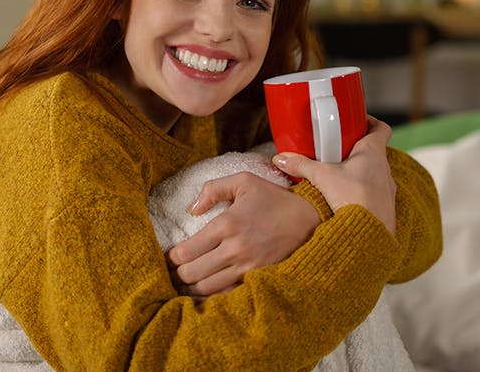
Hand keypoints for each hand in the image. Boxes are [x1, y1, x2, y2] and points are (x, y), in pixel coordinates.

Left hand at [165, 172, 319, 298]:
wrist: (312, 220)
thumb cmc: (275, 199)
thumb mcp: (244, 182)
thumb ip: (213, 189)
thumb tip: (192, 209)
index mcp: (226, 224)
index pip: (186, 251)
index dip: (170, 259)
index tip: (167, 258)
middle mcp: (234, 249)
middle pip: (192, 274)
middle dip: (175, 276)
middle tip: (170, 275)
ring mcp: (248, 267)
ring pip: (206, 289)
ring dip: (189, 290)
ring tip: (182, 286)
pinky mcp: (259, 279)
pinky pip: (228, 295)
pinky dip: (212, 297)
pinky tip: (204, 294)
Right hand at [273, 115, 395, 234]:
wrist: (369, 234)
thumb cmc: (354, 198)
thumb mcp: (321, 176)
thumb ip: (300, 165)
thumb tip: (281, 158)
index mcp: (373, 153)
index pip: (380, 128)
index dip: (370, 121)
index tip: (356, 120)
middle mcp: (384, 169)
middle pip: (374, 150)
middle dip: (356, 147)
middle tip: (337, 147)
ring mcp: (386, 189)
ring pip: (374, 172)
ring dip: (358, 170)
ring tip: (337, 173)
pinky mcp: (383, 206)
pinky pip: (373, 191)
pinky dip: (360, 189)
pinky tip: (344, 197)